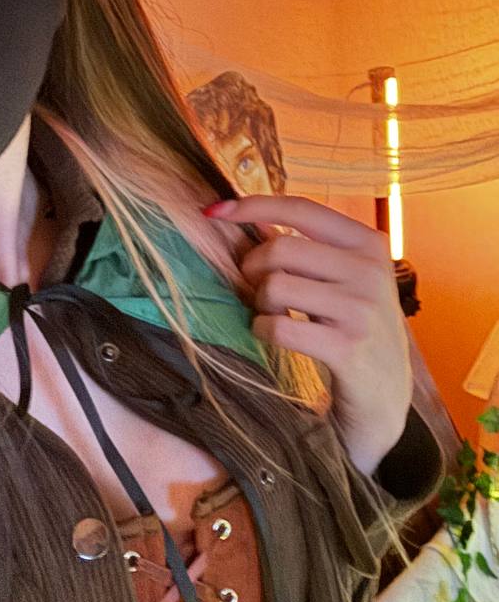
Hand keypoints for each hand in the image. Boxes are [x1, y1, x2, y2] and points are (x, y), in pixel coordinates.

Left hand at [204, 195, 411, 475]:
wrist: (386, 395)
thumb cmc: (354, 327)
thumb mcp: (344, 279)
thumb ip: (308, 248)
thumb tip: (245, 216)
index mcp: (368, 243)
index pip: (301, 209)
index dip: (252, 206)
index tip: (214, 211)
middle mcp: (370, 270)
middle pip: (280, 249)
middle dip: (253, 269)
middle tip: (257, 290)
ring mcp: (361, 309)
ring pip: (275, 286)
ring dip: (260, 303)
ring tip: (272, 314)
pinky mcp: (348, 348)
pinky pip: (279, 327)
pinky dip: (263, 330)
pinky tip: (273, 335)